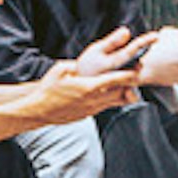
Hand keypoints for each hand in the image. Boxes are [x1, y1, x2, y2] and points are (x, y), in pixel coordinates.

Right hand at [22, 29, 150, 126]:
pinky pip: (105, 106)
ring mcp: (92, 109)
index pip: (114, 80)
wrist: (40, 110)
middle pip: (120, 92)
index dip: (128, 75)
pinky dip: (111, 100)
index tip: (137, 69)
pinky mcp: (88, 114)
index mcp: (88, 87)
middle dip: (130, 84)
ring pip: (115, 102)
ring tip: (128, 85)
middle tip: (136, 75)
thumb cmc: (48, 90)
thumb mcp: (59, 70)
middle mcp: (93, 99)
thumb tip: (81, 63)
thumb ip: (74, 64)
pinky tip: (110, 94)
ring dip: (122, 93)